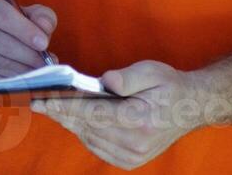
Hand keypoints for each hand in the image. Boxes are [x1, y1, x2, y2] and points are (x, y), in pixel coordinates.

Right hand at [0, 0, 56, 78]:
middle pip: (2, 42)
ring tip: (37, 73)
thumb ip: (42, 17)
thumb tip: (44, 28)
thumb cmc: (13, 29)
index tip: (43, 43)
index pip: (3, 15)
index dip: (25, 30)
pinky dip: (10, 83)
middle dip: (28, 55)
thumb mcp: (29, 16)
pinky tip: (23, 82)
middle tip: (45, 64)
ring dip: (22, 71)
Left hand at [31, 60, 200, 170]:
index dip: (64, 107)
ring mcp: (134, 155)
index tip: (42, 101)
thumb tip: (103, 82)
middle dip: (61, 113)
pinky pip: (97, 147)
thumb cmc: (169, 86)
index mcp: (140, 119)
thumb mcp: (151, 70)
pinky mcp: (130, 161)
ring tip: (54, 108)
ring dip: (71, 123)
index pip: (93, 113)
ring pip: (89, 138)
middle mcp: (136, 142)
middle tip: (39, 102)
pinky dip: (84, 133)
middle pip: (87, 127)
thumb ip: (126, 77)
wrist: (192, 108)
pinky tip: (76, 120)